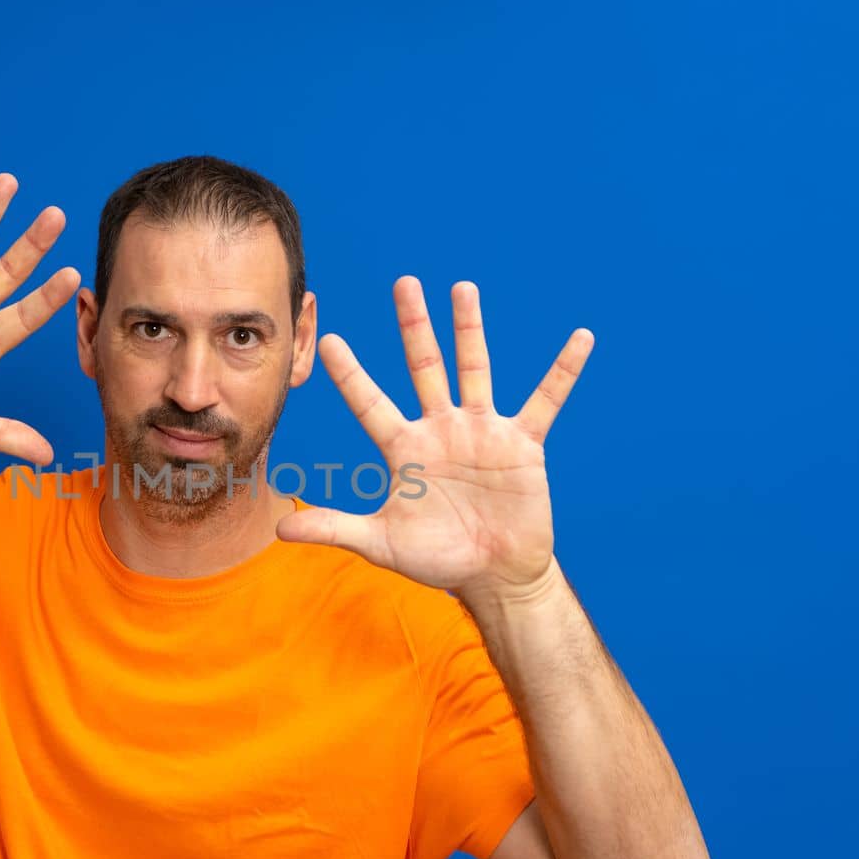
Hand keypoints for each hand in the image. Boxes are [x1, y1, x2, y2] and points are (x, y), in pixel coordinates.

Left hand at [275, 276, 592, 596]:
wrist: (493, 576)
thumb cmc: (436, 558)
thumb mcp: (380, 543)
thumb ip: (333, 527)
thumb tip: (278, 529)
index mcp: (404, 448)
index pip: (370, 403)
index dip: (350, 374)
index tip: (328, 339)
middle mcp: (441, 429)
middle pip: (424, 367)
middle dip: (414, 326)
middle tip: (404, 283)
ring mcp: (482, 431)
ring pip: (475, 370)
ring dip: (470, 330)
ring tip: (462, 288)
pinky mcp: (523, 443)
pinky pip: (545, 400)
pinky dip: (563, 371)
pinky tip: (580, 338)